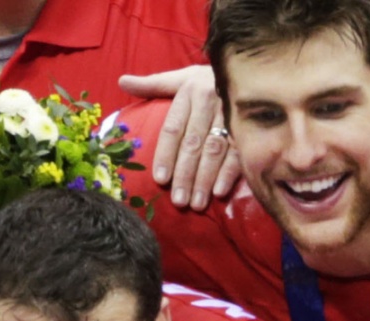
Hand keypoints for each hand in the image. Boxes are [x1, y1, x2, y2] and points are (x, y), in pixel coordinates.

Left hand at [119, 66, 241, 206]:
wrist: (246, 67)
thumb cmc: (206, 80)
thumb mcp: (180, 78)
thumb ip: (152, 85)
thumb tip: (122, 82)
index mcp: (189, 92)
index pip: (173, 128)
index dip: (166, 154)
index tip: (160, 179)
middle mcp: (208, 102)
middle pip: (193, 143)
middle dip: (185, 174)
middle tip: (178, 201)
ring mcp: (229, 114)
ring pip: (214, 151)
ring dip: (204, 179)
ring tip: (196, 204)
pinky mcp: (247, 126)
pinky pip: (237, 151)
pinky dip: (229, 173)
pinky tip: (219, 192)